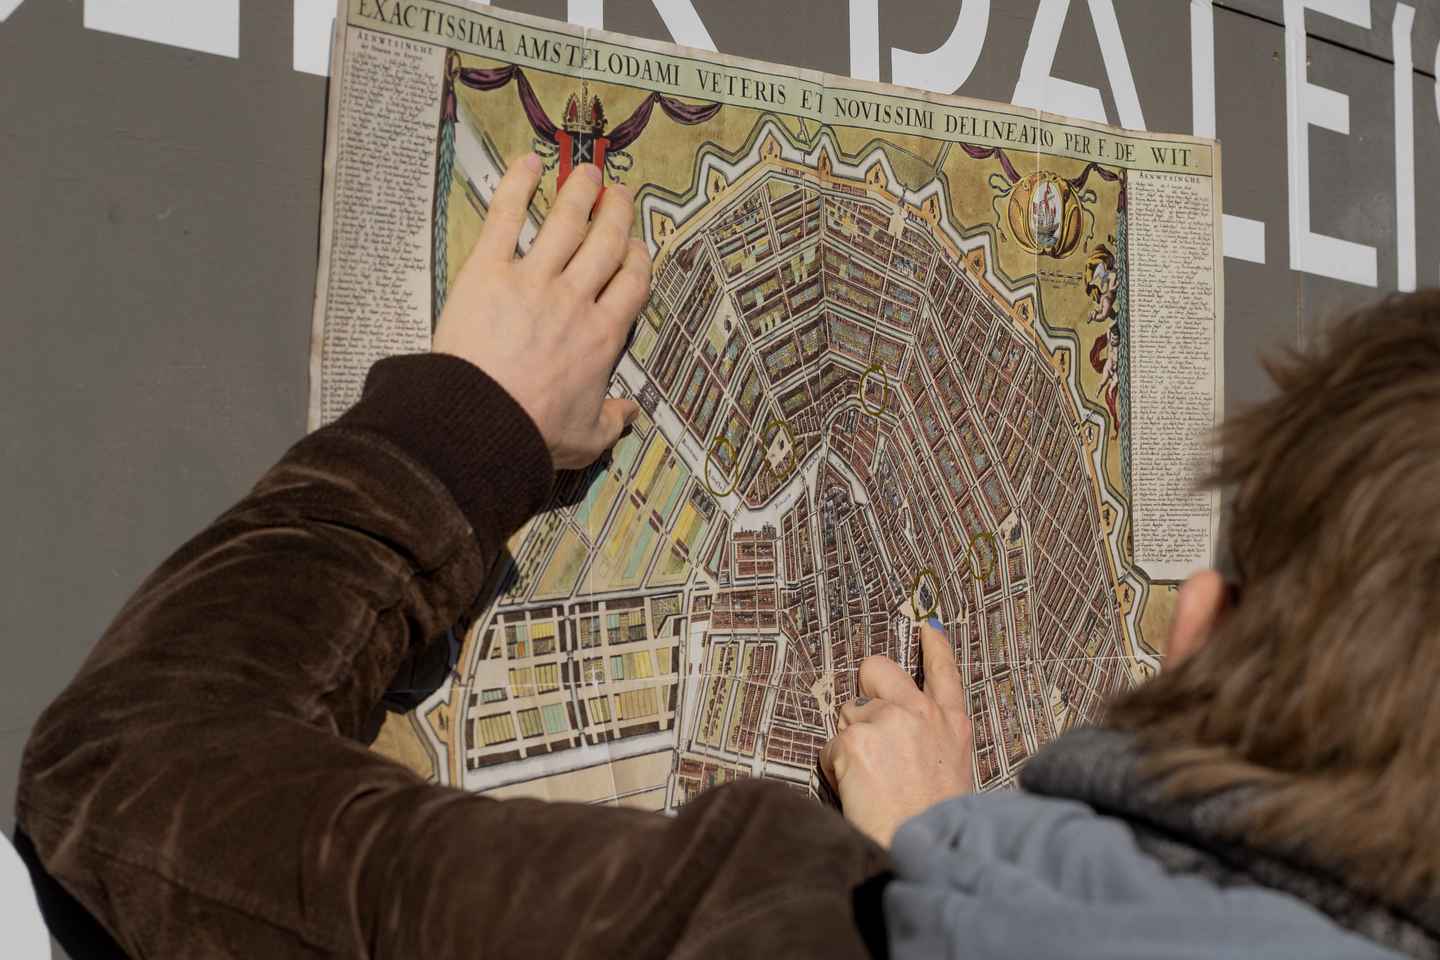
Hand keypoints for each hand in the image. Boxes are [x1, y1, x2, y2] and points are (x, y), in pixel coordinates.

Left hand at [433, 154, 650, 469]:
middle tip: (618, 194)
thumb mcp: (586, 439)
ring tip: (586, 172)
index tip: (636, 245)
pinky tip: (529, 164)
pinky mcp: (489, 271)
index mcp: (603, 336)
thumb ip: (612, 421)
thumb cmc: (532, 435)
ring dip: (580, 192)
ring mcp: (533, 280)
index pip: (633, 282)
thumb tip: (631, 415)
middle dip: (616, 213)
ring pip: (567, 223)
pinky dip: (518, 186)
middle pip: (607, 243)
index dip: (638, 257)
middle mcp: (576, 299)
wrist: (480, 425)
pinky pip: (506, 218)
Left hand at [820, 621, 973, 846]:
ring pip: (847, 717)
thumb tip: (896, 732)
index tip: (928, 623)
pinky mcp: (854, 739)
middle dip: (864, 689)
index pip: (944, 672)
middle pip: (876, 670)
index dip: (934, 646)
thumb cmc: (936, 822)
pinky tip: (857, 792)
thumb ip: (930, 740)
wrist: (926, 848)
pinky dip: (836, 770)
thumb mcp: (953, 771)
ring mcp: (886, 721)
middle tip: (866, 726)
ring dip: (850, 745)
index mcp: (952, 724)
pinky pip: (830, 748)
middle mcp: (920, 712)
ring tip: (872, 784)